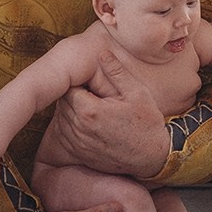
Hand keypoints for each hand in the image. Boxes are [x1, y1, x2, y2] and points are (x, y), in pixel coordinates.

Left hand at [49, 52, 169, 177]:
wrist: (151, 157)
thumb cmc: (147, 123)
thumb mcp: (137, 93)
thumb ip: (117, 72)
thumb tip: (102, 54)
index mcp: (90, 111)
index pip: (68, 89)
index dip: (77, 82)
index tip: (90, 83)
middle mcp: (79, 129)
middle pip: (62, 103)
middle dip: (73, 95)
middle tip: (91, 93)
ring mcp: (78, 144)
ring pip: (60, 120)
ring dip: (70, 111)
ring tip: (91, 107)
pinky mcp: (79, 154)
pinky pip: (63, 136)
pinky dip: (70, 127)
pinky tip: (88, 123)